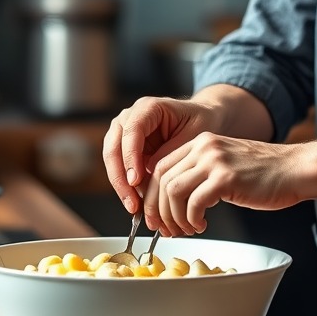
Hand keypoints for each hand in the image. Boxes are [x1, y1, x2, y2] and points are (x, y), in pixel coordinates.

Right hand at [103, 96, 218, 213]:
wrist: (204, 120)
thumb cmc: (202, 122)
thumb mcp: (194, 135)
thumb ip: (171, 151)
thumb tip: (150, 172)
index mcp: (148, 107)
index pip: (131, 130)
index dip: (130, 156)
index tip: (136, 180)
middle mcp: (131, 118)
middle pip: (114, 147)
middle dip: (120, 177)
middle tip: (132, 202)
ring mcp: (125, 133)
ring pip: (112, 161)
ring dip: (121, 186)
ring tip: (134, 208)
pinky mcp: (126, 150)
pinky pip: (121, 170)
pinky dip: (127, 187)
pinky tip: (137, 204)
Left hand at [148, 133, 303, 235]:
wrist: (295, 169)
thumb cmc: (263, 174)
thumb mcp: (225, 165)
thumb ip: (200, 173)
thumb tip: (172, 200)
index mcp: (200, 142)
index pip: (159, 167)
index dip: (152, 195)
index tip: (156, 216)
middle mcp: (203, 147)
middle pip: (161, 180)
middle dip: (158, 210)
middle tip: (166, 230)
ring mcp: (214, 161)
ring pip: (173, 191)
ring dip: (175, 217)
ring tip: (187, 229)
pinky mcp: (226, 178)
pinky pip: (194, 202)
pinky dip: (192, 220)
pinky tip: (202, 225)